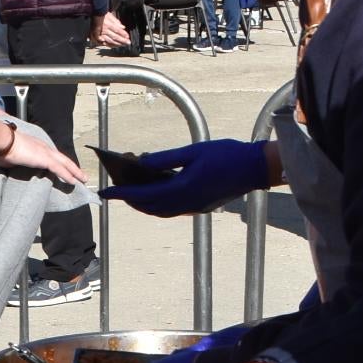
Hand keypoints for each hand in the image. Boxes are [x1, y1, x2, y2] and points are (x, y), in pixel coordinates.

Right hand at [0, 117, 85, 187]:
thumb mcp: (12, 156)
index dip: (61, 162)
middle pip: (63, 159)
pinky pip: (60, 169)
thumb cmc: (3, 148)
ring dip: (75, 172)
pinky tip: (74, 182)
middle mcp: (44, 147)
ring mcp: (45, 152)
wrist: (2, 141)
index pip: (52, 155)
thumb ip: (18, 161)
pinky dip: (68, 176)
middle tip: (82, 175)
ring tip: (82, 180)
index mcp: (37, 145)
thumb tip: (15, 165)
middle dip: (73, 168)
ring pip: (65, 164)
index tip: (66, 168)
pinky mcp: (45, 159)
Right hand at [90, 10, 128, 49]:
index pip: (117, 30)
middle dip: (122, 40)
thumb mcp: (108, 15)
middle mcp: (104, 30)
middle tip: (128, 43)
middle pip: (115, 36)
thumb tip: (123, 27)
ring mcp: (100, 34)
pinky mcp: (96, 37)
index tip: (128, 36)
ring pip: (110, 41)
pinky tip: (114, 46)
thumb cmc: (99, 15)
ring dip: (117, 44)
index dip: (123, 34)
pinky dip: (109, 45)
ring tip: (122, 45)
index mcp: (107, 24)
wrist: (89, 17)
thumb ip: (116, 21)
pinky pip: (104, 43)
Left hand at [103, 138, 268, 215]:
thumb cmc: (227, 155)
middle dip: (130, 200)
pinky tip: (154, 192)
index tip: (106, 191)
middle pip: (150, 207)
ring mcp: (195, 208)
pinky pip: (173, 210)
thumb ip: (165, 159)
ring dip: (144, 204)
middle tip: (115, 190)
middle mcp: (187, 203)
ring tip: (131, 192)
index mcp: (183, 188)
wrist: (256, 169)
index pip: (144, 194)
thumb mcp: (193, 151)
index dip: (123, 193)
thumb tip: (142, 162)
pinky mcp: (201, 207)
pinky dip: (158, 204)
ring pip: (161, 211)